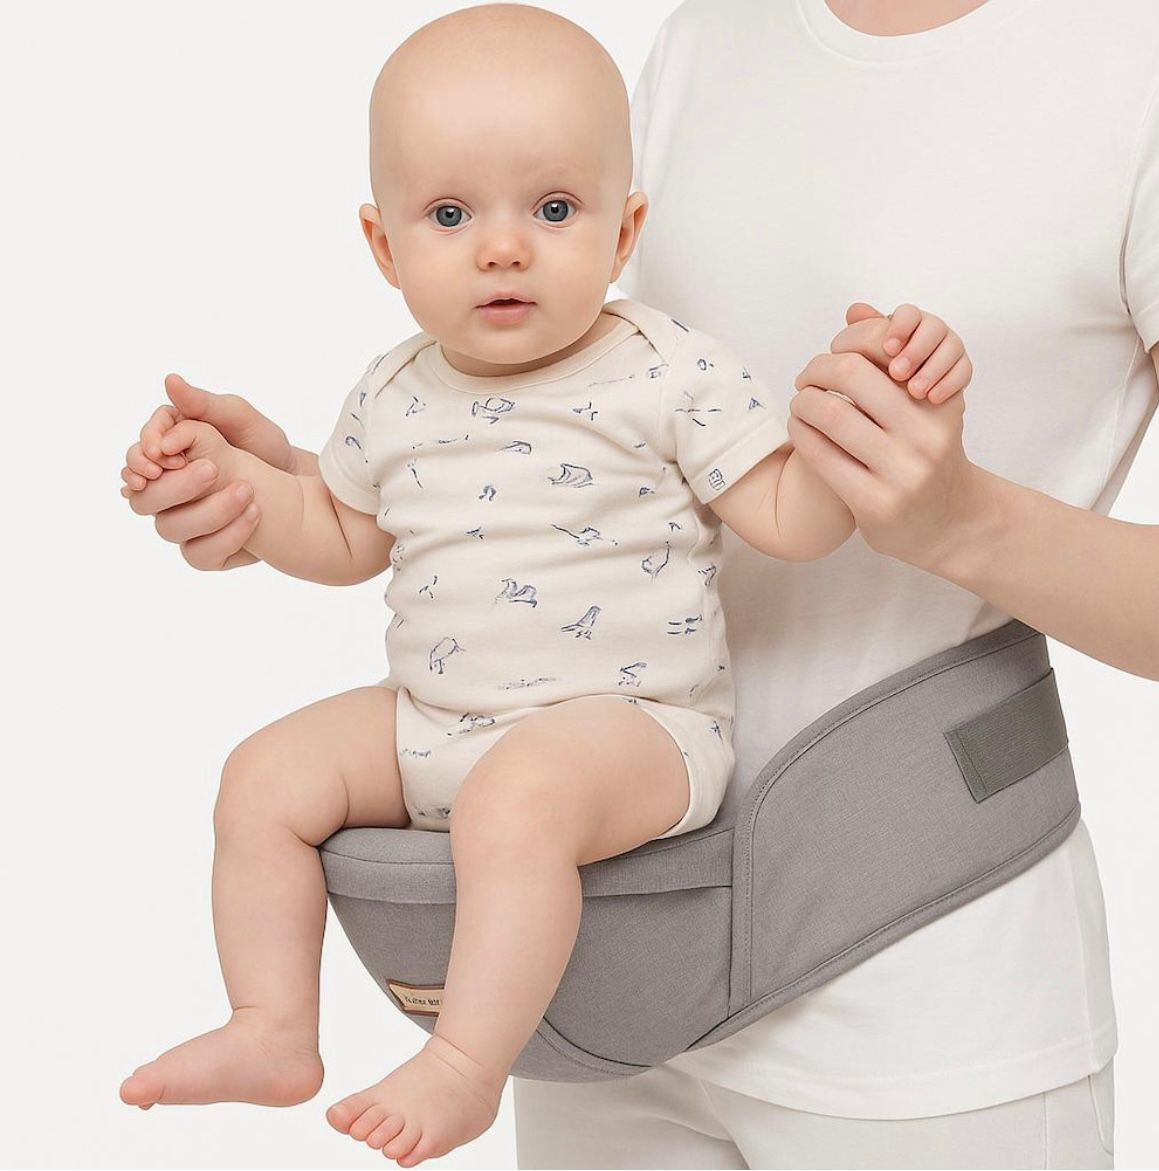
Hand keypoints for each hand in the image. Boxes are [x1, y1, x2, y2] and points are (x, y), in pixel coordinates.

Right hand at [119, 372, 296, 570]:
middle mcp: (171, 481)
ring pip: (162, 520)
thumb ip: (205, 404)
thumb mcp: (240, 418)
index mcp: (173, 444)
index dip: (148, 447)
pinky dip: (213, 538)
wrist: (295, 481)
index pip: (143, 445)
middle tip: (199, 471)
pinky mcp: (201, 541)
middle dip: (165, 479)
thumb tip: (170, 381)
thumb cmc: (264, 444)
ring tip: (240, 490)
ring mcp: (181, 513)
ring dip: (193, 508)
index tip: (165, 453)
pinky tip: (241, 521)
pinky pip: (194, 548)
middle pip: (142, 483)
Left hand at [789, 343, 979, 570]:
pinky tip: (799, 431)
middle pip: (850, 374)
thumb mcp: (925, 405)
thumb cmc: (926, 454)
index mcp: (939, 402)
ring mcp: (901, 471)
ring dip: (802, 402)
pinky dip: (800, 435)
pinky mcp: (875, 503)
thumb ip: (891, 358)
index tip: (833, 352)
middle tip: (806, 378)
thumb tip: (853, 309)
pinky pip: (821, 455)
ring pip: (831, 414)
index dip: (846, 342)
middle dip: (816, 369)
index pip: (882, 346)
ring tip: (800, 403)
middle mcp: (926, 434)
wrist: (950, 523)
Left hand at [831, 302, 972, 403]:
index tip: (887, 349)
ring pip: (951, 348)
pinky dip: (949, 383)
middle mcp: (931, 330)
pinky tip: (932, 398)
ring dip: (932, 369)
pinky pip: (963, 370)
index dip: (900, 328)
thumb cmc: (878, 371)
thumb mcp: (866, 354)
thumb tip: (854, 311)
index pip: (909, 313)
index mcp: (907, 322)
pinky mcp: (961, 368)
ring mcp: (949, 347)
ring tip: (914, 391)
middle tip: (897, 373)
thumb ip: (863, 333)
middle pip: (934, 328)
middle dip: (916, 350)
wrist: (897, 401)